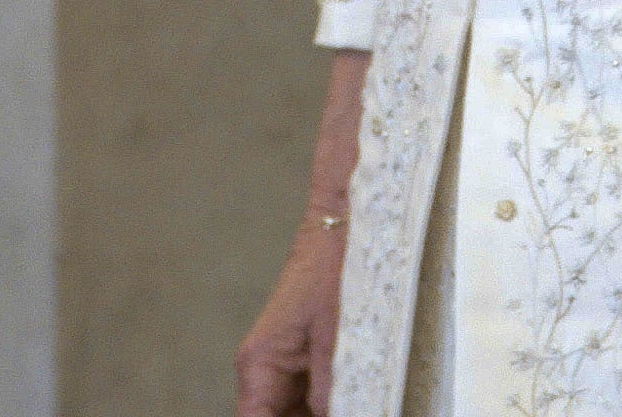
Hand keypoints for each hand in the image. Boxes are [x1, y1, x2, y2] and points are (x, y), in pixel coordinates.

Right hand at [234, 211, 346, 416]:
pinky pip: (311, 403)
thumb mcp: (338, 339)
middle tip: (353, 413)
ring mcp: (286, 370)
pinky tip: (361, 404)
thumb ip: (331, 393)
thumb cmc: (340, 270)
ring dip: (322, 415)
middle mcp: (264, 374)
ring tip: (361, 406)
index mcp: (259, 367)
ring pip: (296, 414)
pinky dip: (330, 409)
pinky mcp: (309, 363)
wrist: (351, 224)